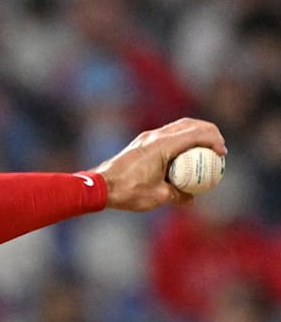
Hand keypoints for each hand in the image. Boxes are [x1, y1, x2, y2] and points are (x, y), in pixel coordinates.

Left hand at [93, 118, 225, 211]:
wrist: (99, 186)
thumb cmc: (127, 191)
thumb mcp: (158, 196)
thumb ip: (179, 195)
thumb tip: (192, 197)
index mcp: (162, 145)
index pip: (196, 134)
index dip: (214, 140)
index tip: (223, 154)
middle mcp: (154, 136)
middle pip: (189, 124)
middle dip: (209, 131)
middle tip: (220, 147)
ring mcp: (146, 138)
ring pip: (178, 127)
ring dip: (195, 133)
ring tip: (207, 149)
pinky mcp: (141, 142)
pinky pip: (168, 135)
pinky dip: (182, 139)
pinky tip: (186, 155)